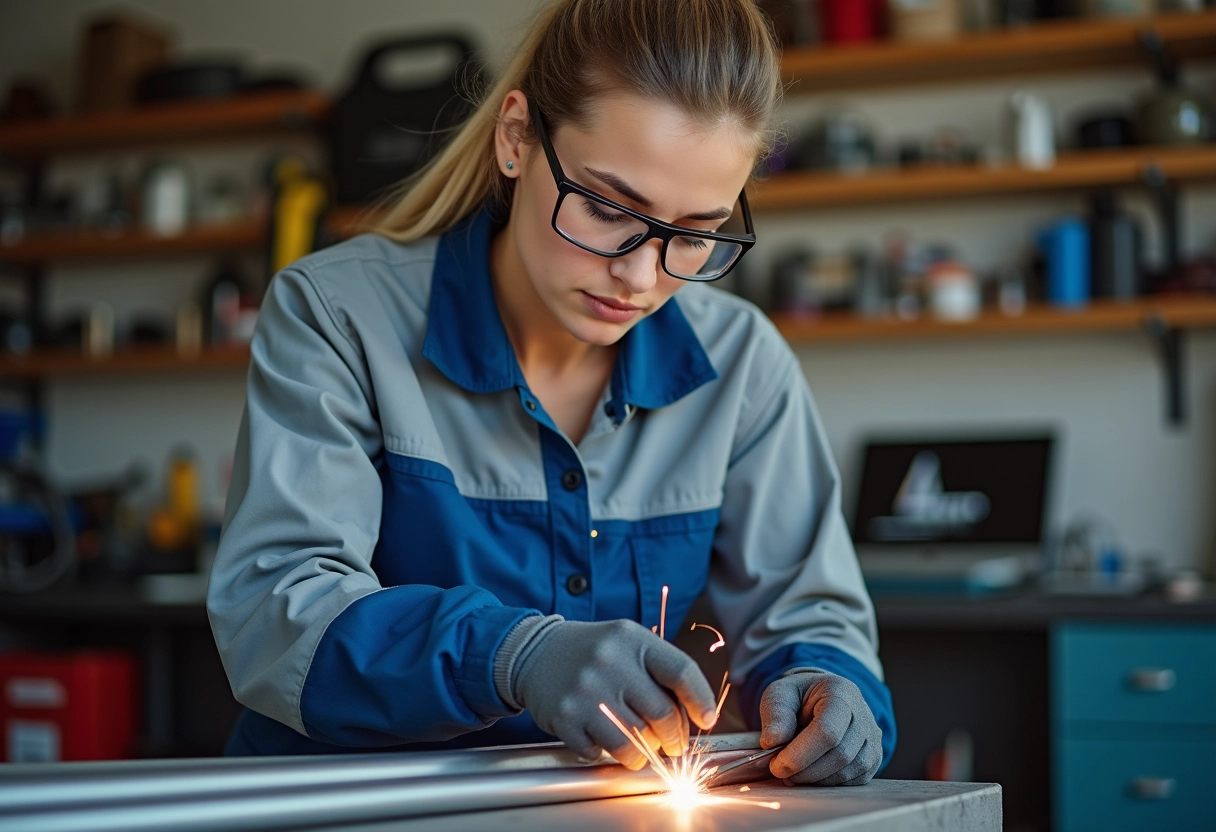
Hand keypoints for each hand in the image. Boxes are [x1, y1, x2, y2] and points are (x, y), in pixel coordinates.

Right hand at [512, 619, 717, 768]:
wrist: (534, 651)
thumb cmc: (593, 652)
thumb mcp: (628, 643)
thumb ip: (660, 671)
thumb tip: (695, 714)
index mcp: (632, 640)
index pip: (681, 672)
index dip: (701, 700)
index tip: (706, 718)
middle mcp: (609, 663)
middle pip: (662, 714)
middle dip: (674, 737)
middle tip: (673, 744)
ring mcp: (585, 692)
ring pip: (634, 742)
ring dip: (644, 754)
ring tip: (641, 748)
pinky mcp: (564, 717)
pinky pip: (599, 752)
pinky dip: (607, 754)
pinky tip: (604, 739)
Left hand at [759, 670, 882, 785]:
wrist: (820, 697)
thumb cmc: (799, 696)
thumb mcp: (780, 694)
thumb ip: (775, 715)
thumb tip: (772, 742)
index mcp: (841, 693)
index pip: (827, 731)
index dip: (800, 754)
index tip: (776, 765)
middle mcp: (863, 716)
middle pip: (839, 755)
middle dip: (805, 770)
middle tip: (779, 771)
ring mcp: (872, 738)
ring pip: (847, 772)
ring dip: (814, 780)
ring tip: (791, 773)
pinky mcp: (873, 758)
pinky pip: (852, 781)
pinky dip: (826, 783)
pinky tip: (808, 775)